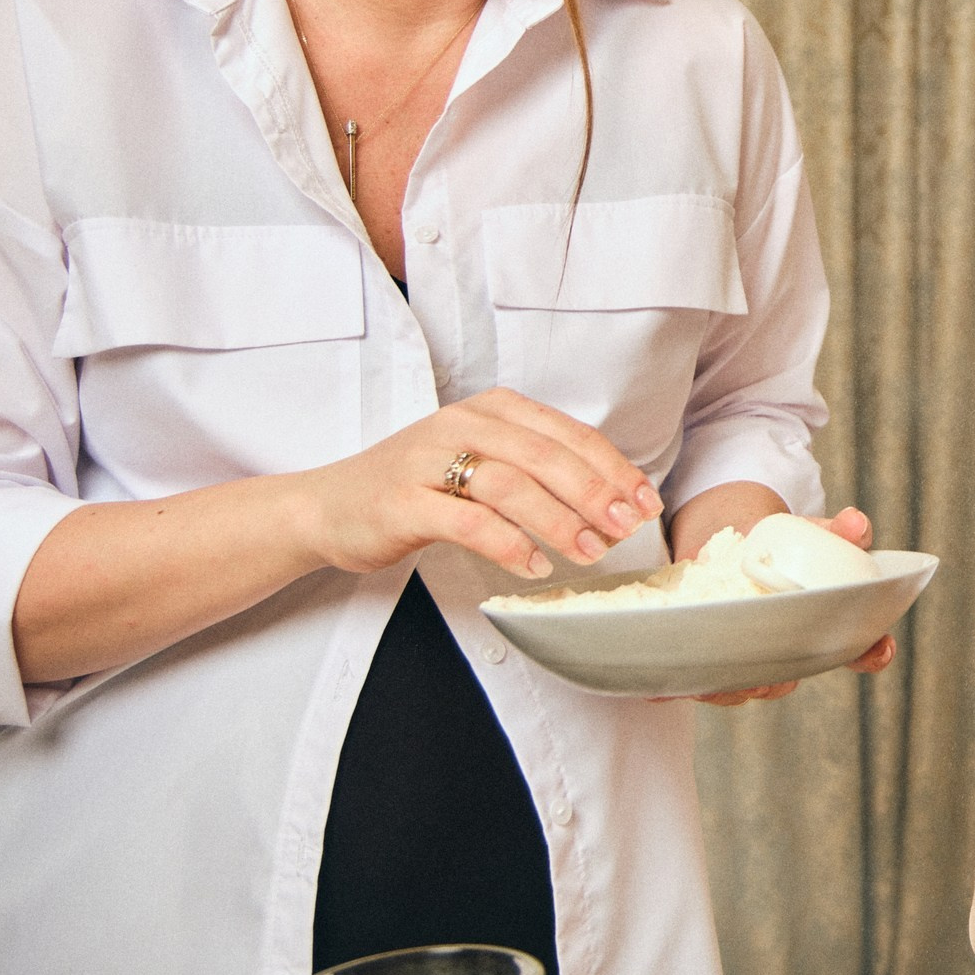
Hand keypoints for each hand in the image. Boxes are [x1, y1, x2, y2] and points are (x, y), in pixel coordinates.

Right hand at [296, 387, 659, 580]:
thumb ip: (536, 468)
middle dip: (597, 494)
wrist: (329, 505)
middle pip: (547, 456)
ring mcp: (429, 460)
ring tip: (592, 551)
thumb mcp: (480, 460)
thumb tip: (610, 498)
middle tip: (629, 528)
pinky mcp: (404, 500)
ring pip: (512, 484)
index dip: (614, 468)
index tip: (645, 502)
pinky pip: (468, 521)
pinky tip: (535, 564)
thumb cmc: (416, 486)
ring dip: (560, 520)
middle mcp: (463, 425)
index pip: (569, 434)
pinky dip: (509, 543)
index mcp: (492, 409)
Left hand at [671, 500, 896, 706]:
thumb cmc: (777, 541)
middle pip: (789, 678)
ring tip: (710, 681)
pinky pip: (694, 683)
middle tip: (768, 673)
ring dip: (726, 689)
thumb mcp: (805, 530)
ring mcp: (746, 660)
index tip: (877, 648)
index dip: (871, 652)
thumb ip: (833, 530)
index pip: (859, 648)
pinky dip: (676, 687)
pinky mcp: (705, 660)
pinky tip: (658, 689)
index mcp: (822, 623)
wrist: (726, 537)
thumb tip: (855, 524)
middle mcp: (787, 652)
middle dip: (778, 680)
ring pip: (741, 688)